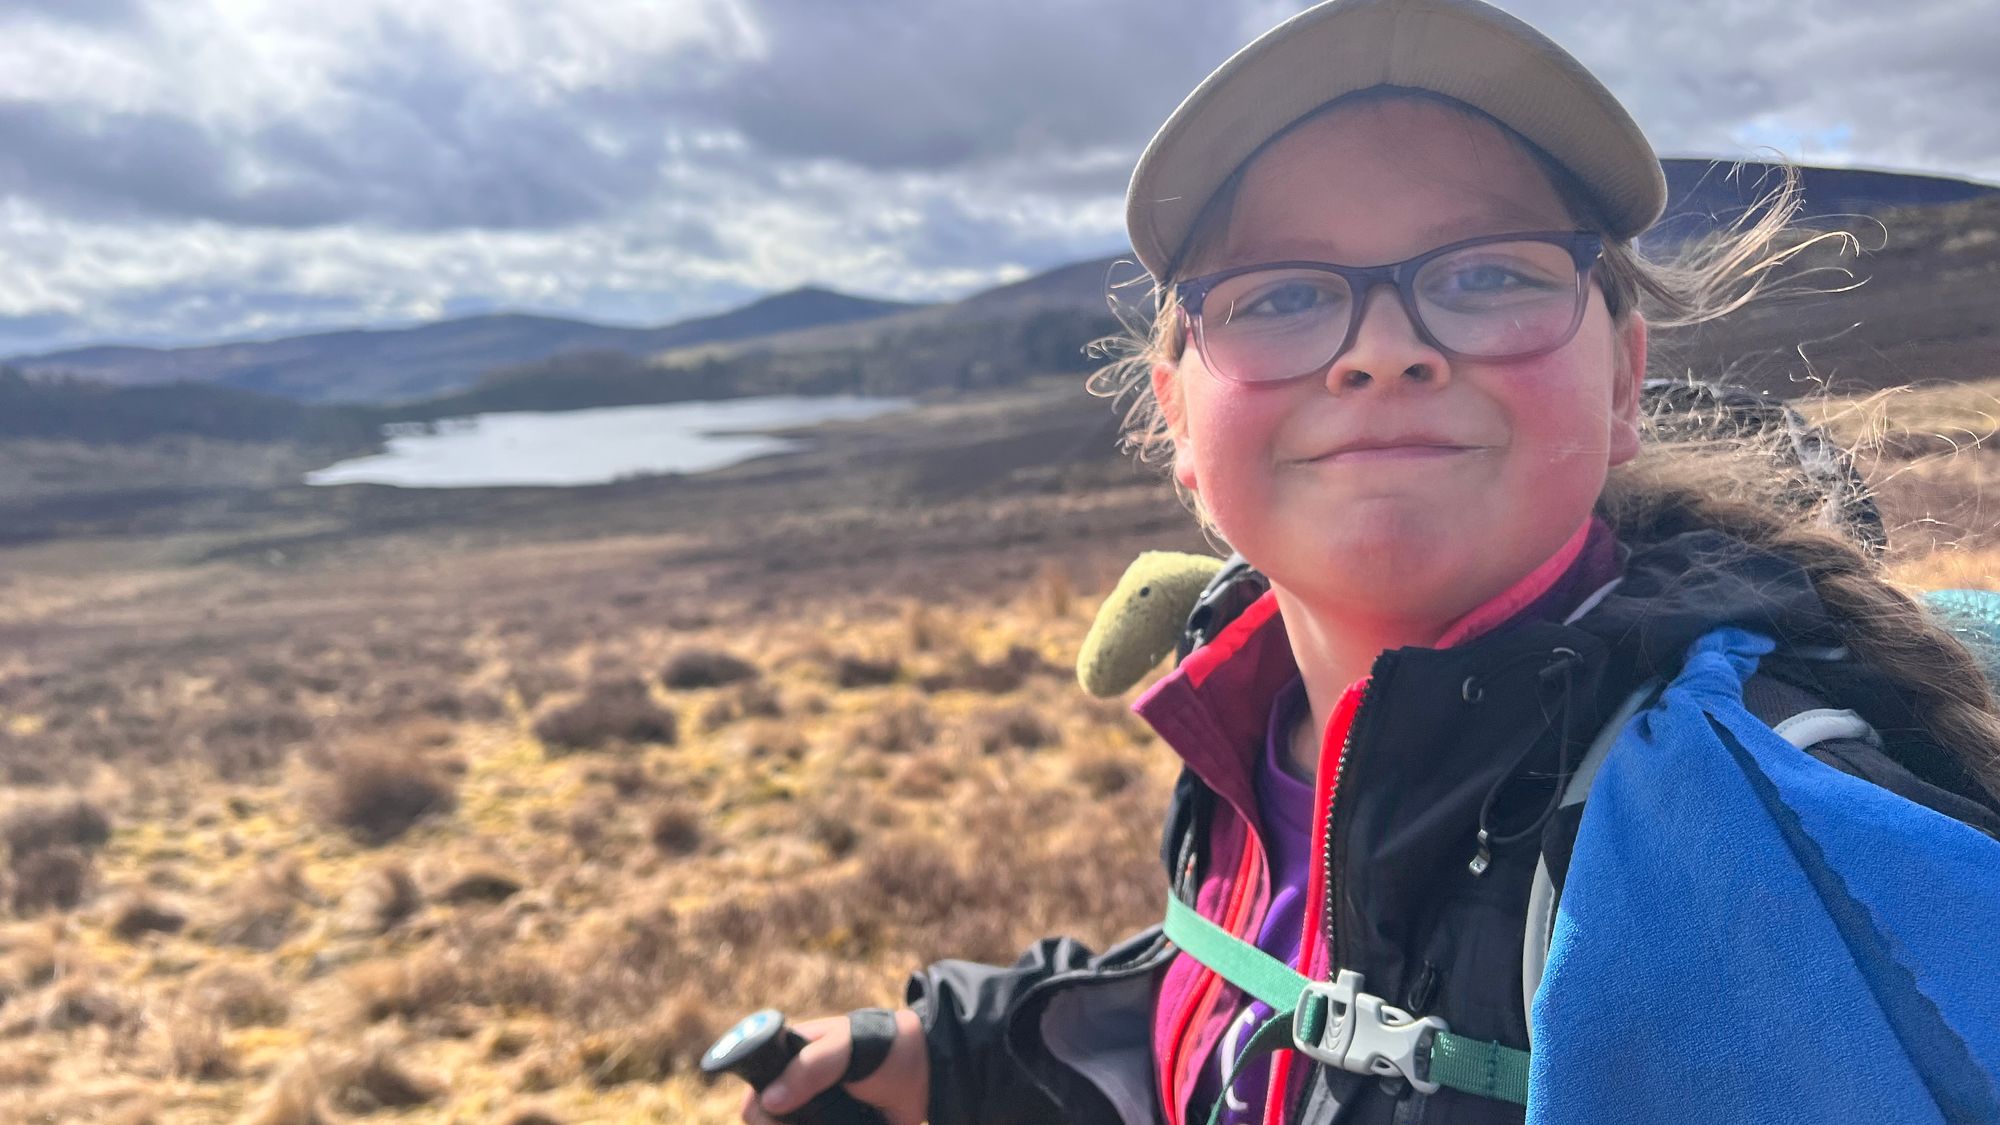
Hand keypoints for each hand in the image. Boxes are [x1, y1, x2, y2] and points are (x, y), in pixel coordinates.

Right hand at [738, 1008, 928, 1124]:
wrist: (930, 1071)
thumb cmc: (883, 1046)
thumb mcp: (843, 1049)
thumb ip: (809, 1069)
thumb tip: (770, 1101)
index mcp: (791, 1060)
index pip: (755, 1092)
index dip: (758, 1110)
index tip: (773, 1119)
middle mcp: (800, 1091)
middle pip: (770, 1123)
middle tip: (810, 1121)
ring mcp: (818, 1115)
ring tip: (836, 1121)